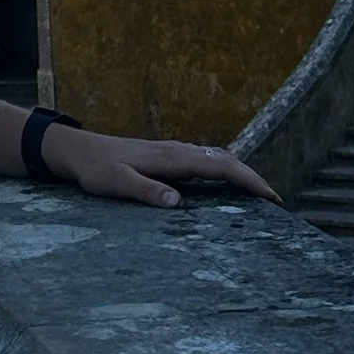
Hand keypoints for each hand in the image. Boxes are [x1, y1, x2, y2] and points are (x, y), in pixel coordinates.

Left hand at [54, 130, 280, 208]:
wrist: (79, 151)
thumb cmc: (97, 170)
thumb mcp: (117, 184)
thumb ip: (146, 191)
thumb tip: (178, 203)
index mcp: (171, 158)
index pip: (219, 166)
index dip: (247, 179)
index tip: (270, 195)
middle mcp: (176, 151)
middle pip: (223, 159)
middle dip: (251, 176)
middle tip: (274, 199)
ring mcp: (172, 151)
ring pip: (214, 156)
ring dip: (238, 171)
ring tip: (258, 193)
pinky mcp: (166, 156)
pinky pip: (203, 160)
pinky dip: (222, 168)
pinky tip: (224, 182)